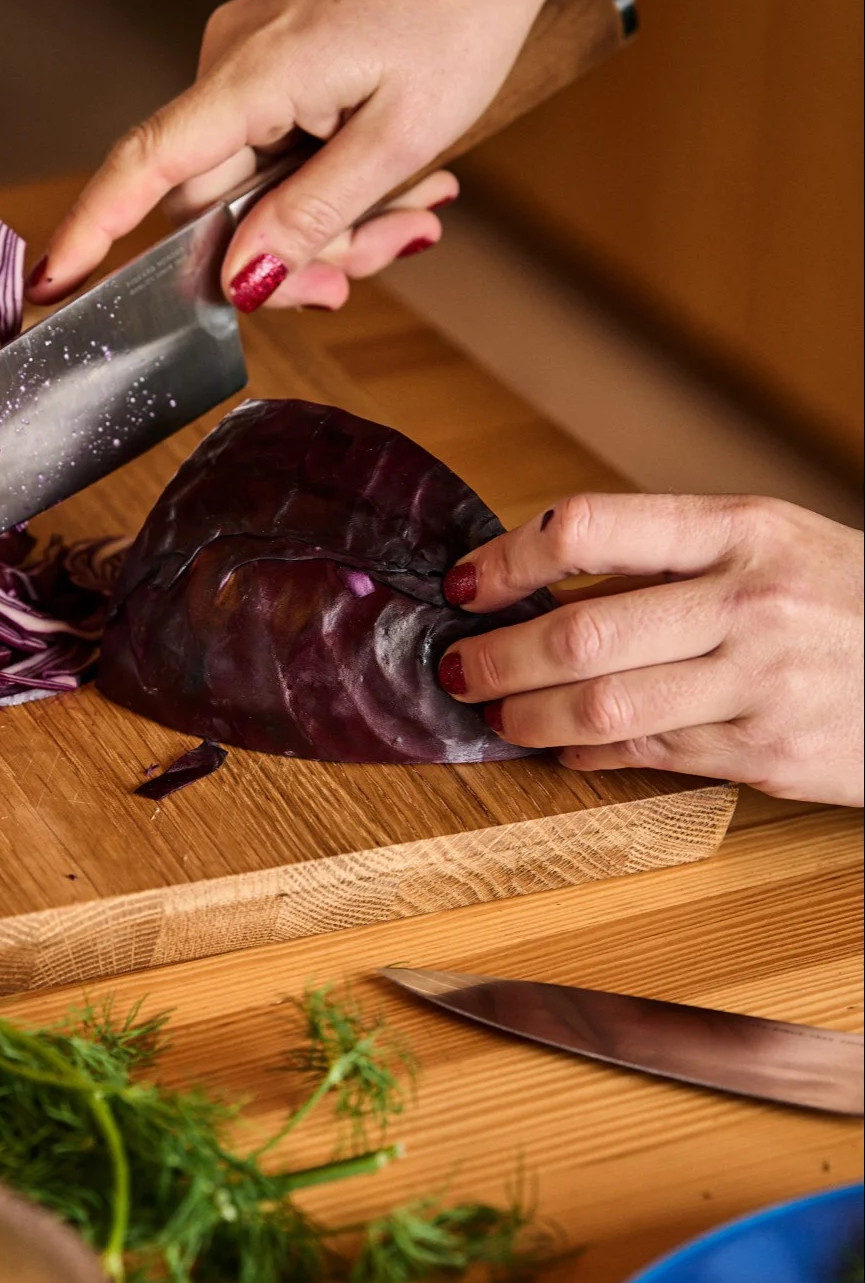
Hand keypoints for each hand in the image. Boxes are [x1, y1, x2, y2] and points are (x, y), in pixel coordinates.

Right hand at [29, 0, 567, 310]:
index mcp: (253, 70)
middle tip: (375, 265)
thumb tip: (239, 281)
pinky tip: (403, 182)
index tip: (51, 284)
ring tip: (416, 212)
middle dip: (291, 254)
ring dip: (331, 224)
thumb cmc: (462, 14)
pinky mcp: (279, 65)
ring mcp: (253, 61)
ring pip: (258, 190)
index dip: (94, 229)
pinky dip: (335, 185)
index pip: (147, 163)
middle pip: (217, 205)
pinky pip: (281, 155)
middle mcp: (233, 60)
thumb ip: (314, 215)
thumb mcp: (401, 138)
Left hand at [435, 492, 864, 804]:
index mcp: (740, 529)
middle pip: (582, 631)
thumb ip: (669, 559)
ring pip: (605, 707)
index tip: (466, 582)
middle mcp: (748, 602)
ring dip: (529, 715)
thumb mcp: (772, 542)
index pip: (592, 527)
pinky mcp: (771, 755)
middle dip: (499, 656)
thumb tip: (546, 581)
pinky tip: (564, 745)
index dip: (509, 557)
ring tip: (498, 713)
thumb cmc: (847, 598)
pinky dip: (590, 752)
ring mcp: (761, 684)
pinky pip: (652, 755)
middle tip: (457, 666)